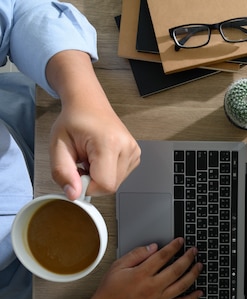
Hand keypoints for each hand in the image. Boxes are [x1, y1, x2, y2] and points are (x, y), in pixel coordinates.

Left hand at [45, 50, 140, 199]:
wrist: (89, 104)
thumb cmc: (74, 120)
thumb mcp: (58, 145)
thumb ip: (63, 172)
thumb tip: (73, 195)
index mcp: (109, 143)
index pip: (105, 184)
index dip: (87, 186)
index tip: (76, 174)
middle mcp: (127, 147)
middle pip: (111, 186)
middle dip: (91, 181)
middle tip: (81, 163)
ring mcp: (134, 151)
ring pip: (116, 183)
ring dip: (99, 177)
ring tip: (90, 159)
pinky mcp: (135, 156)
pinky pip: (120, 176)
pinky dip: (106, 173)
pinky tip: (99, 159)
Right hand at [61, 238, 202, 298]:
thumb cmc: (109, 291)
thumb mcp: (117, 267)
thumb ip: (136, 255)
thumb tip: (154, 247)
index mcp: (141, 275)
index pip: (162, 256)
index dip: (174, 246)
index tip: (180, 241)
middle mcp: (151, 287)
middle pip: (176, 269)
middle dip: (188, 258)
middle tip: (194, 251)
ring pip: (182, 285)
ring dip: (193, 274)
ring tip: (199, 265)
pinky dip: (191, 298)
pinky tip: (199, 292)